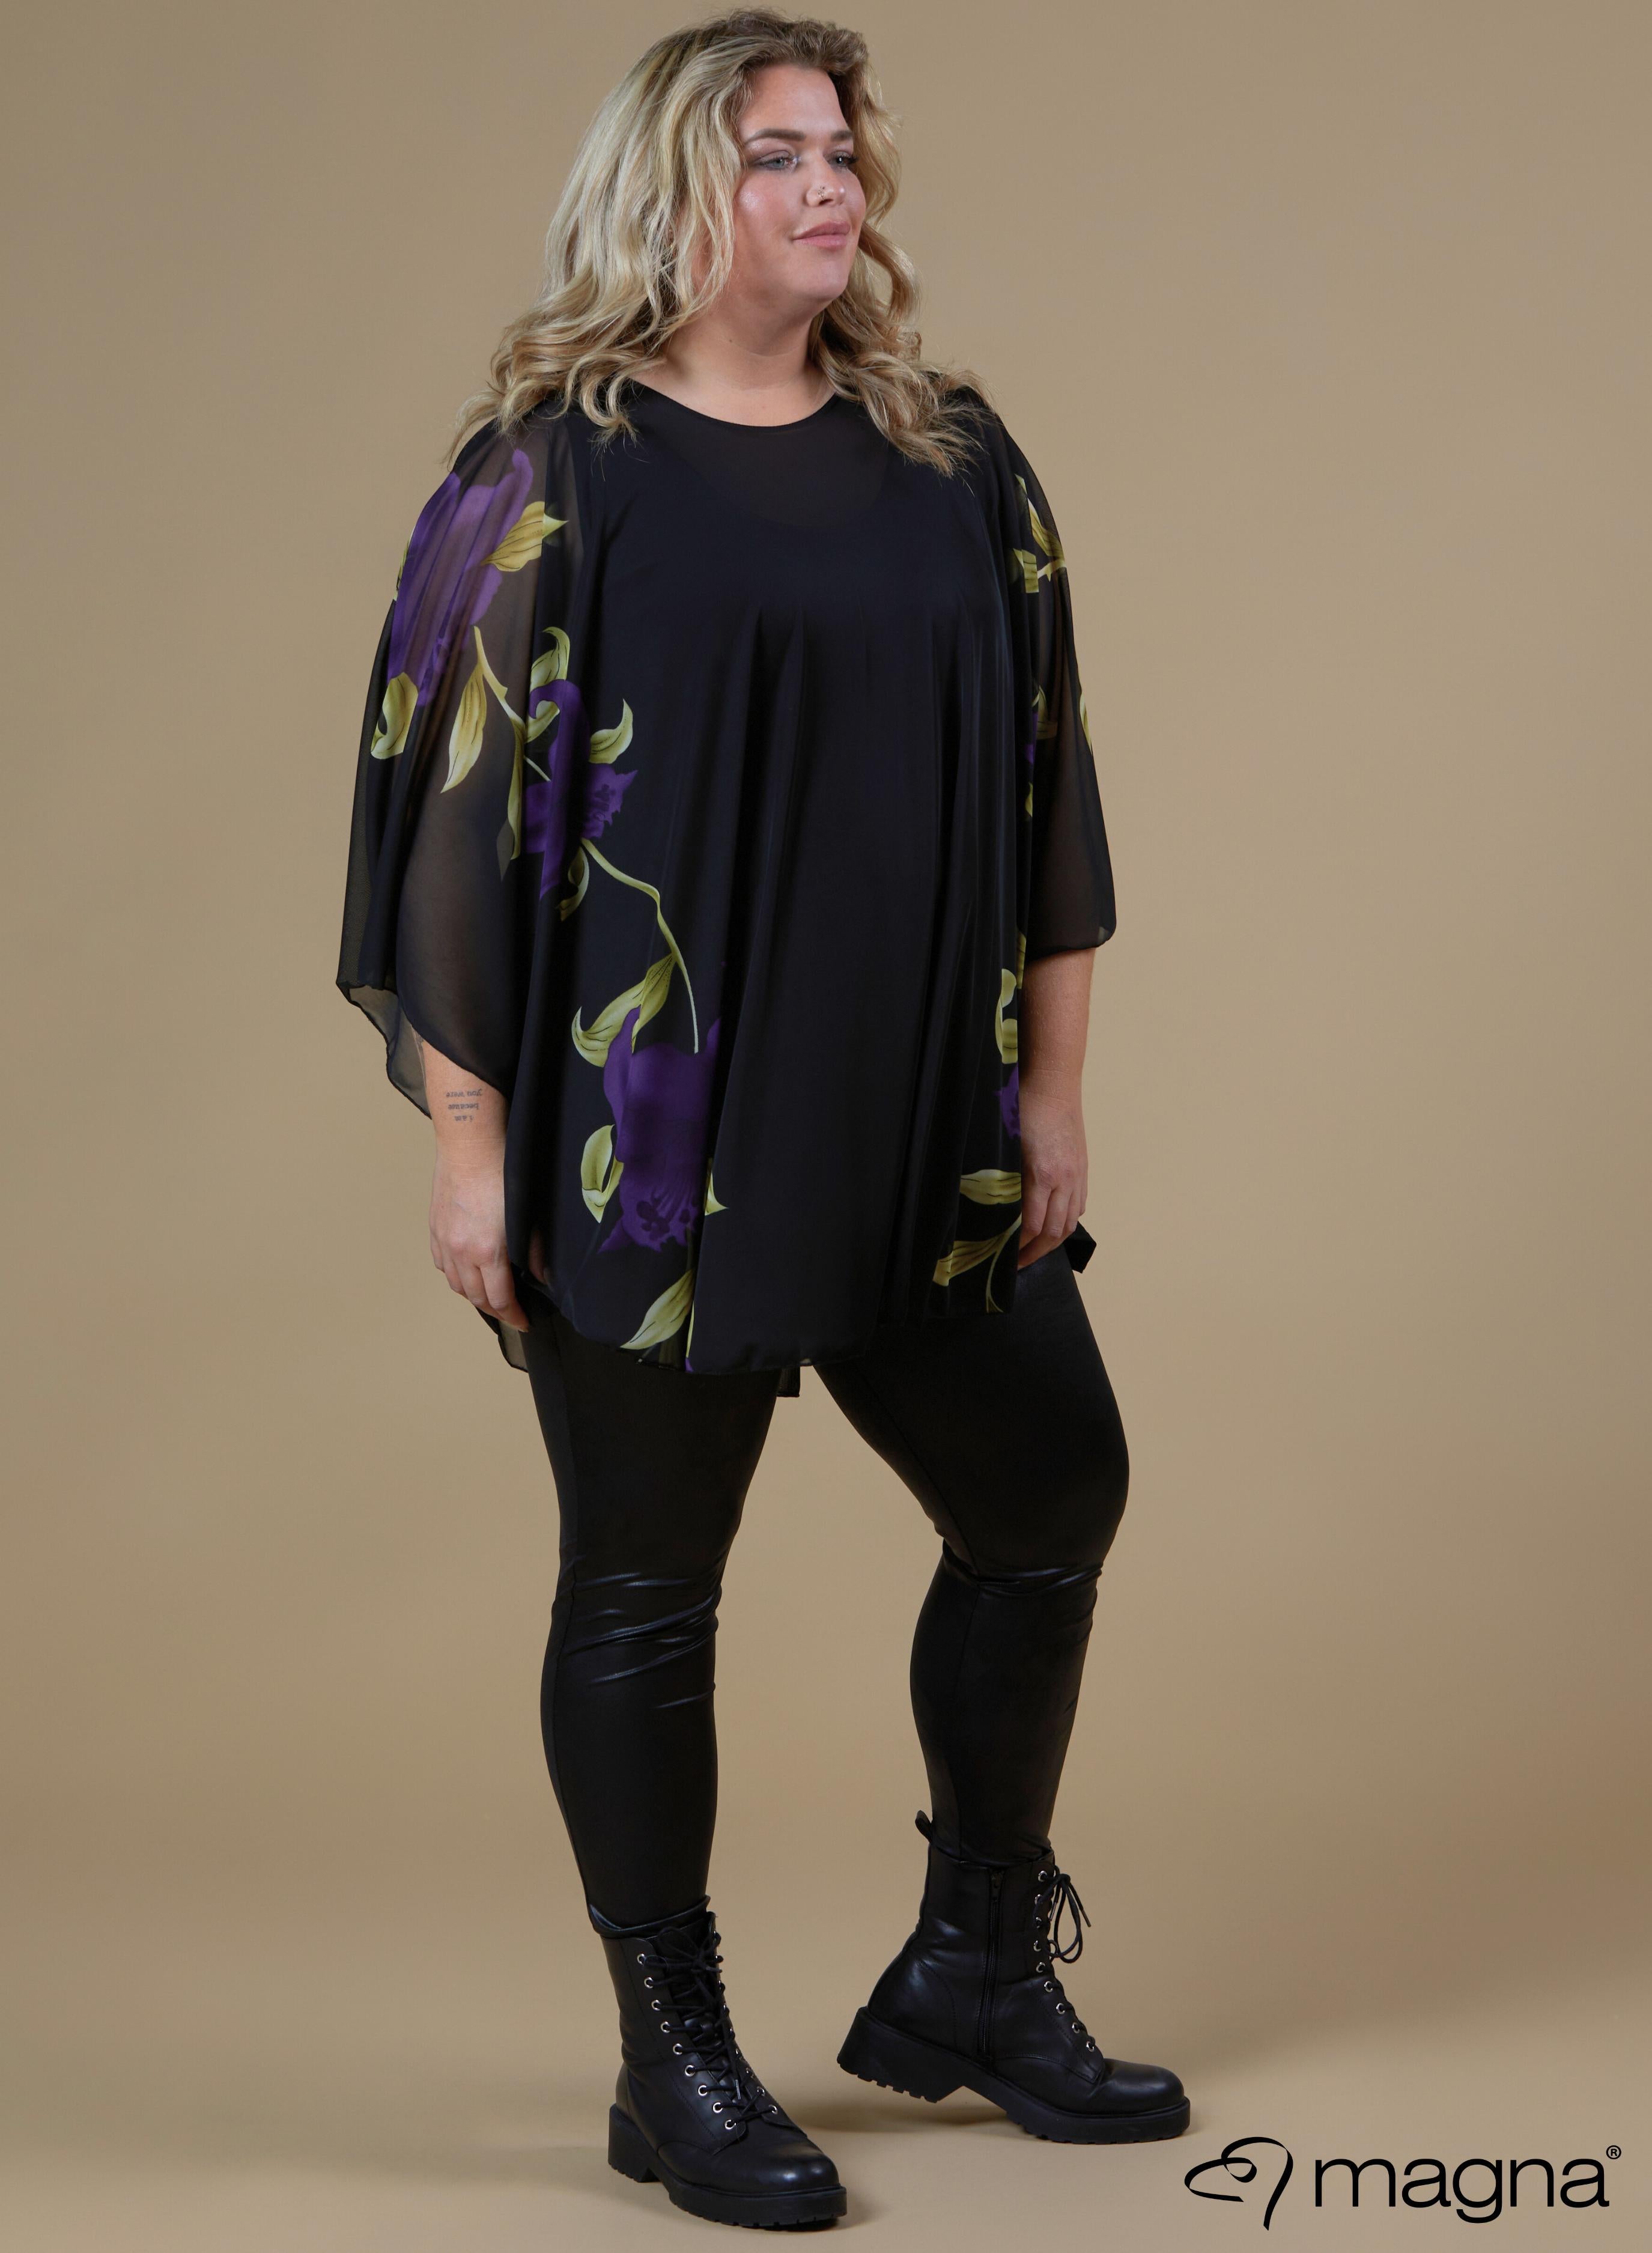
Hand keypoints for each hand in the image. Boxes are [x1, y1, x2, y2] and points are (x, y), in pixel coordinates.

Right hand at [428, 1150, 529, 1330]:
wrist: (469, 1146)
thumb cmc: (501, 1173)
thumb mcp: (528, 1215)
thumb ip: (533, 1251)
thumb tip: (540, 1277)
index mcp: (487, 1252)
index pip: (499, 1300)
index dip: (513, 1316)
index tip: (524, 1322)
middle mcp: (461, 1252)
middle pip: (476, 1297)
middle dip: (495, 1310)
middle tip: (510, 1312)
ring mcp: (444, 1241)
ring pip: (455, 1284)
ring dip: (473, 1296)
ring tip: (489, 1297)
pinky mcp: (434, 1229)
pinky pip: (441, 1264)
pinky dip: (454, 1275)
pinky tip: (465, 1272)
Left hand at [1017, 1079, 1087, 1266]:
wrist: (1052, 1082)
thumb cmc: (1021, 1107)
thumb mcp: (1005, 1146)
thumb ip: (1006, 1179)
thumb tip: (998, 1209)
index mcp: (1041, 1175)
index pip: (1031, 1226)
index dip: (1018, 1248)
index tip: (1005, 1258)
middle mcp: (1064, 1179)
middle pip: (1053, 1232)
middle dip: (1035, 1253)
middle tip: (1018, 1264)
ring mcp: (1077, 1174)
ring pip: (1070, 1221)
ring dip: (1053, 1242)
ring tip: (1036, 1250)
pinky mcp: (1082, 1167)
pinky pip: (1078, 1204)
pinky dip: (1066, 1221)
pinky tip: (1054, 1224)